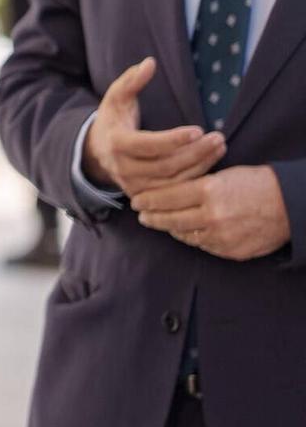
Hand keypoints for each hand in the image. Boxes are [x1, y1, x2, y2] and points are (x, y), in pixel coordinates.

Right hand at [82, 59, 225, 194]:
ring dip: (200, 165)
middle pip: (165, 165)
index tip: (198, 129)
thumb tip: (150, 63)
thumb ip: (131, 80)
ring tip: (220, 147)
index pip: (148, 145)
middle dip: (195, 152)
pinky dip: (195, 179)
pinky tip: (211, 163)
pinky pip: (174, 192)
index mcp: (116, 143)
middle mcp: (124, 168)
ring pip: (173, 181)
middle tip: (218, 138)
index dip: (174, 139)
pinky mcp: (145, 195)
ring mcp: (134, 185)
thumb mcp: (116, 97)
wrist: (97, 152)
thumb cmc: (113, 120)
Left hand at [133, 164, 290, 259]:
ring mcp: (221, 236)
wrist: (291, 205)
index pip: (166, 197)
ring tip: (161, 223)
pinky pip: (203, 245)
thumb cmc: (257, 183)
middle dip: (152, 217)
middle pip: (170, 219)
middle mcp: (212, 216)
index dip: (148, 201)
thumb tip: (168, 193)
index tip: (136, 202)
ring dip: (170, 228)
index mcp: (208, 191)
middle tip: (142, 215)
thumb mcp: (223, 176)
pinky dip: (193, 238)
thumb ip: (195, 186)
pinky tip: (186, 232)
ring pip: (184, 234)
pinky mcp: (230, 250)